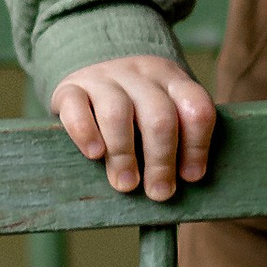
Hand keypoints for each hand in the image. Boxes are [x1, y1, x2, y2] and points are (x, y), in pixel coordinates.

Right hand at [49, 54, 215, 201]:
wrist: (90, 76)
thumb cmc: (135, 110)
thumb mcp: (162, 111)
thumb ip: (176, 138)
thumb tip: (185, 183)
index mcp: (171, 78)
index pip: (195, 106)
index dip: (197, 145)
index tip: (190, 177)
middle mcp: (139, 74)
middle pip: (159, 115)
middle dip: (161, 159)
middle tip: (158, 192)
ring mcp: (103, 77)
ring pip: (117, 112)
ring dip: (124, 154)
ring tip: (126, 184)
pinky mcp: (70, 87)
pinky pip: (76, 107)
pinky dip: (85, 133)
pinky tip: (94, 154)